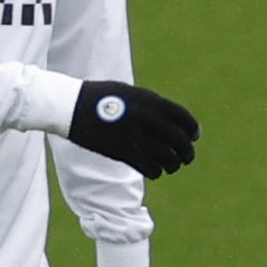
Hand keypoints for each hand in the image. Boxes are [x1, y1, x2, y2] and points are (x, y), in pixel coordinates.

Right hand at [66, 81, 200, 176]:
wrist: (73, 107)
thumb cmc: (101, 97)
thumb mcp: (132, 93)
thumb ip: (152, 106)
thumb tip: (169, 121)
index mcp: (153, 101)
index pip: (185, 120)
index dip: (193, 131)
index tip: (194, 137)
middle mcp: (149, 120)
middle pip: (181, 143)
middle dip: (187, 153)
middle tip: (186, 158)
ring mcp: (137, 138)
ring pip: (168, 160)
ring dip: (172, 166)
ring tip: (169, 167)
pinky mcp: (125, 154)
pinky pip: (151, 169)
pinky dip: (155, 172)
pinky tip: (153, 171)